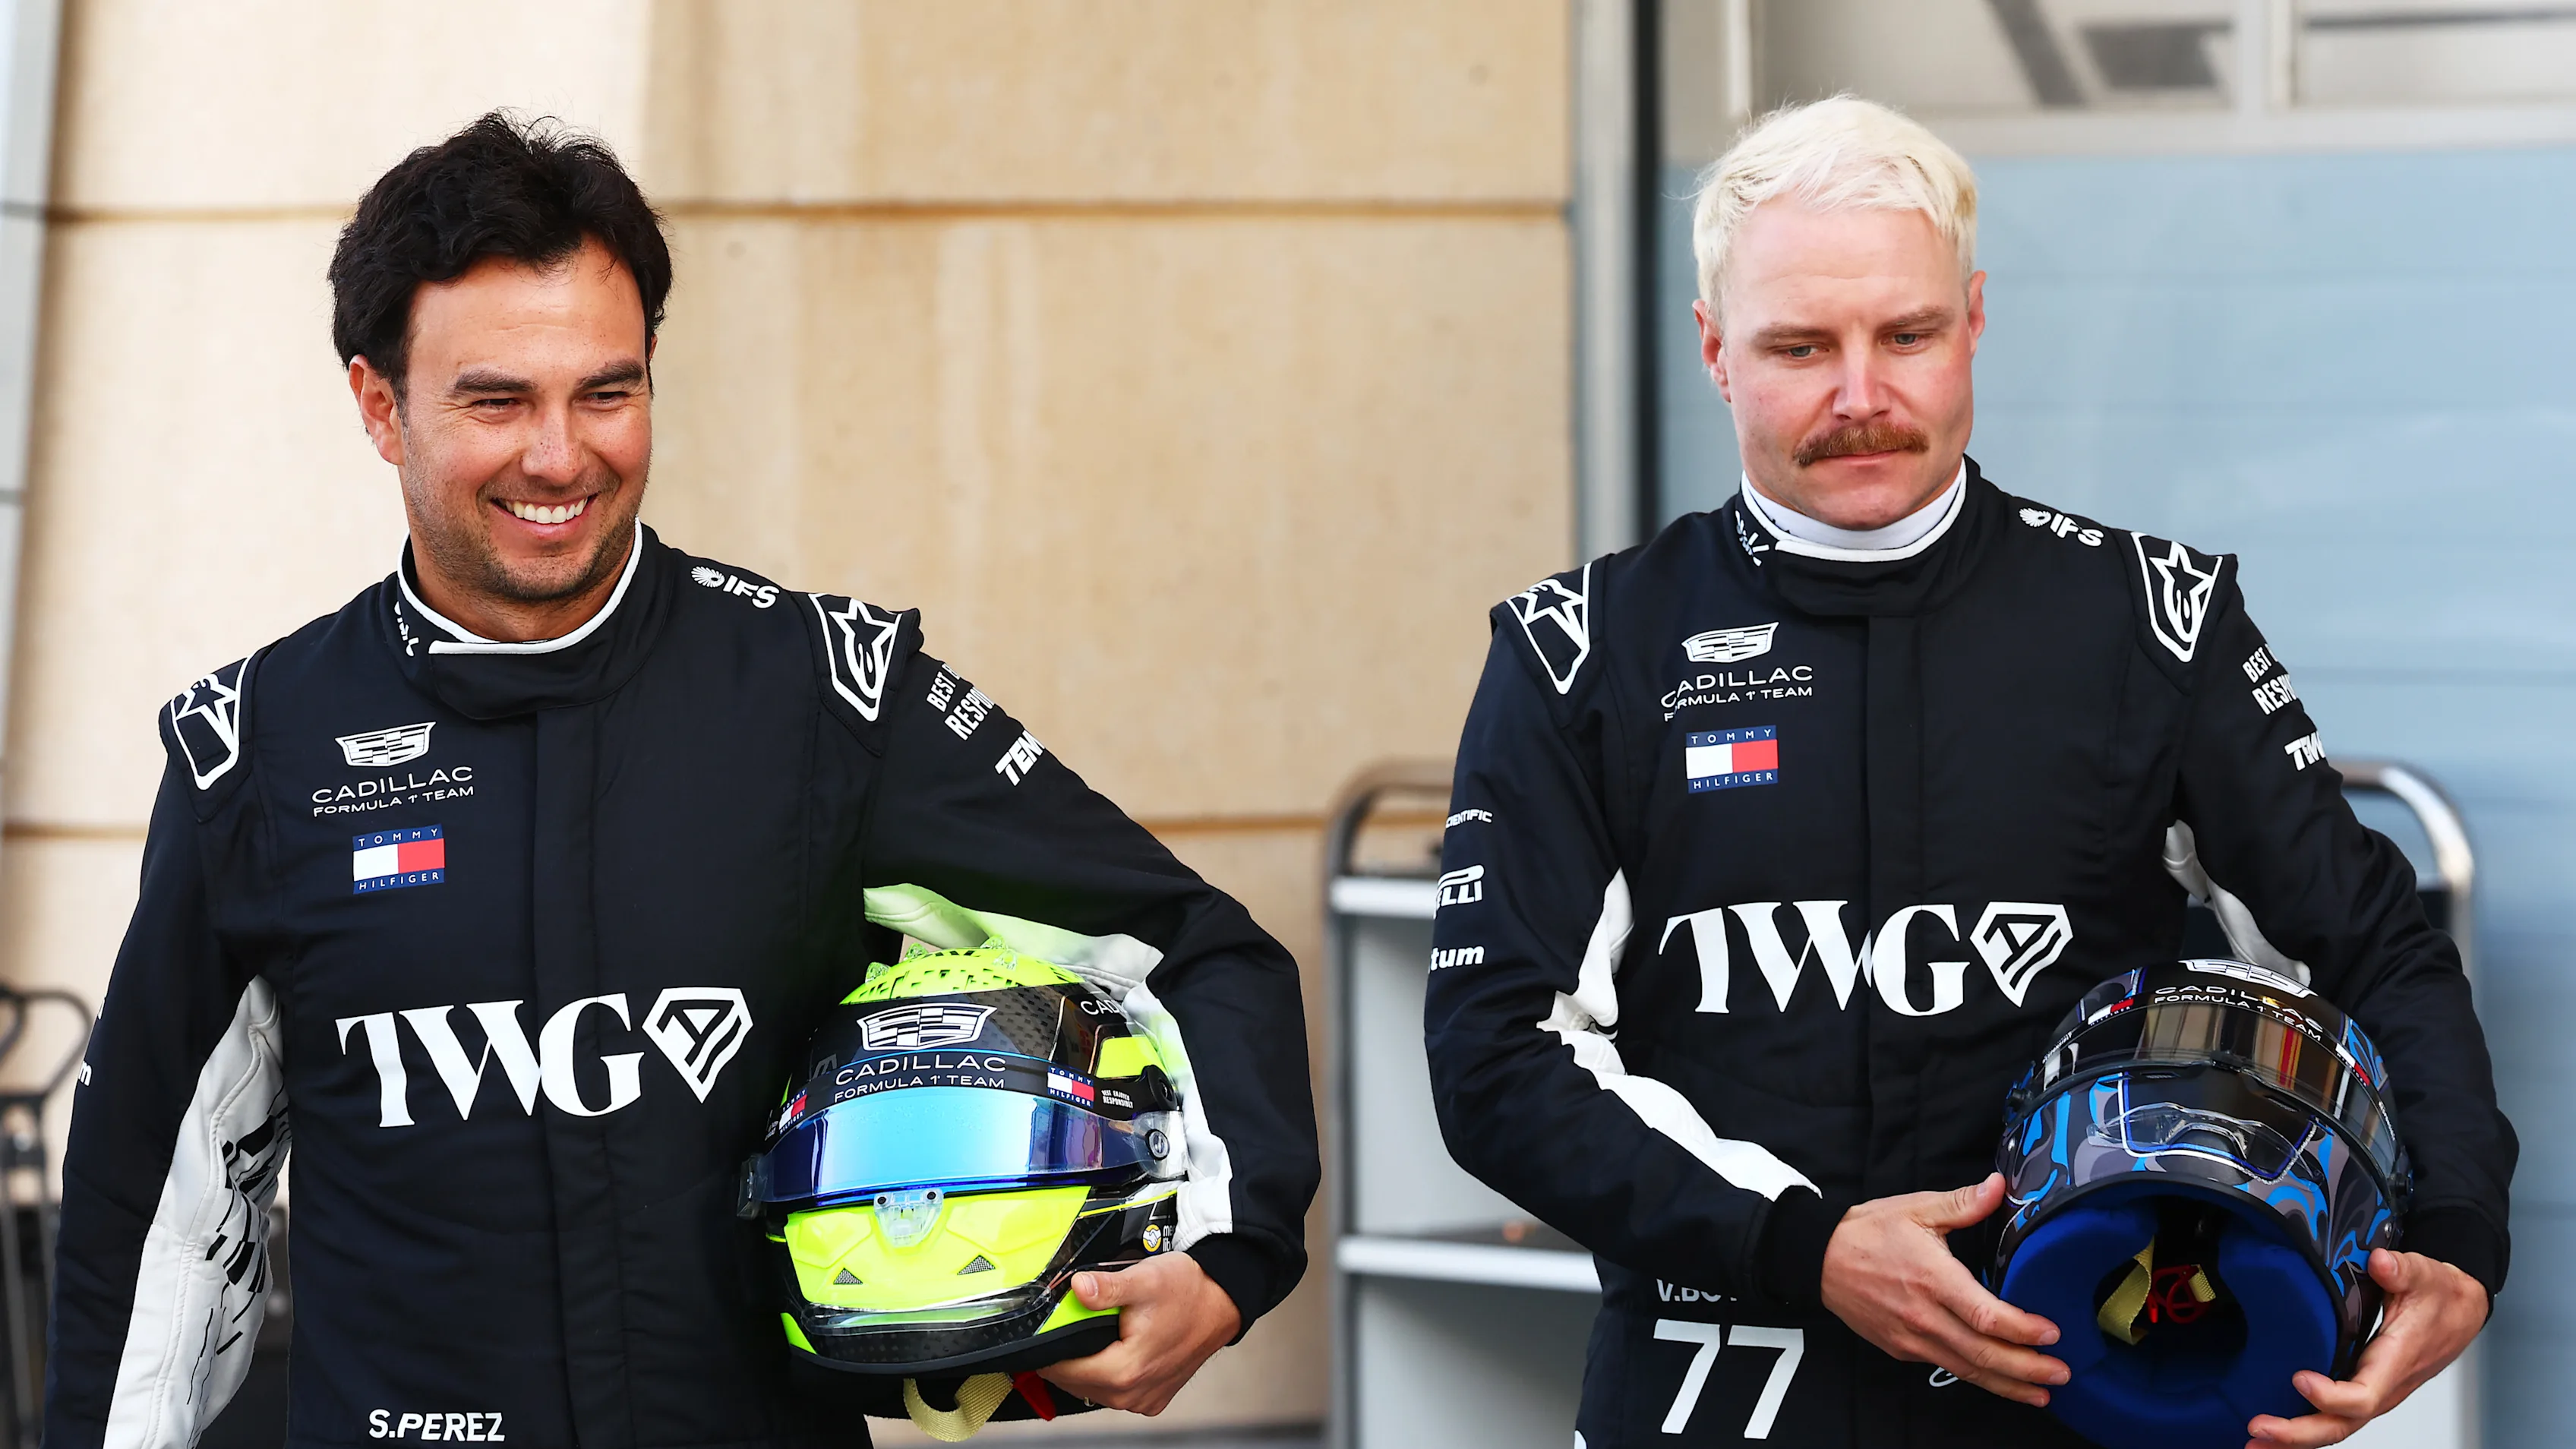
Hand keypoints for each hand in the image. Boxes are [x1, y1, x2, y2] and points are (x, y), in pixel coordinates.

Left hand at [1037, 1252, 1241, 1415]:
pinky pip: (1115, 1391)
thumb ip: (1107, 1287)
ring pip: (1092, 1389)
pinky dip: (1106, 1373)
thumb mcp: (1144, 1280)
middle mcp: (1132, 1395)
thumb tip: (1077, 1288)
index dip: (1048, 1348)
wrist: (1222, 1302)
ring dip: (1086, 1364)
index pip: (1062, 1370)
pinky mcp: (1153, 1399)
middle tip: (1071, 1323)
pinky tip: (1113, 1348)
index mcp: (1125, 1371)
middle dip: (1067, 1354)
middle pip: (1074, 1382)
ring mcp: (1144, 1400)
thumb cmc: (1188, 1291)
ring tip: (1093, 1332)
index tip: (1046, 1328)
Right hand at [1820, 1173, 2068, 1405]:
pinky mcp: (1903, 1349)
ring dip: (2008, 1385)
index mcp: (1932, 1279)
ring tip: (2042, 1392)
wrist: (1819, 1260)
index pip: (1985, 1316)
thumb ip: (1963, 1202)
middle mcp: (1924, 1316)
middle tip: (2062, 1373)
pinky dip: (1978, 1376)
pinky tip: (2000, 1379)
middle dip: (2026, 1368)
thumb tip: (2000, 1185)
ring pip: (1967, 1369)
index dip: (2022, 1330)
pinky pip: (1947, 1366)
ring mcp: (1912, 1338)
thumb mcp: (1915, 1208)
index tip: (2052, 1333)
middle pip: (1983, 1354)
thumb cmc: (1868, 1232)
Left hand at [2245, 1249, 2487, 1445]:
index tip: (2298, 1378)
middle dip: (2299, 1432)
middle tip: (2257, 1428)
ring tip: (2254, 1442)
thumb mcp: (2426, 1275)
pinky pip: (2334, 1416)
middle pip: (2342, 1423)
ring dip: (2295, 1437)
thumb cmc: (2442, 1297)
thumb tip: (2382, 1263)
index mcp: (2396, 1363)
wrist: (2461, 1311)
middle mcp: (2383, 1387)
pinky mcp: (2364, 1389)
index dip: (2330, 1395)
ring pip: (2335, 1426)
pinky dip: (2304, 1427)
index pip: (2363, 1396)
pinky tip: (2275, 1431)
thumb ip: (2403, 1270)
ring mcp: (2373, 1392)